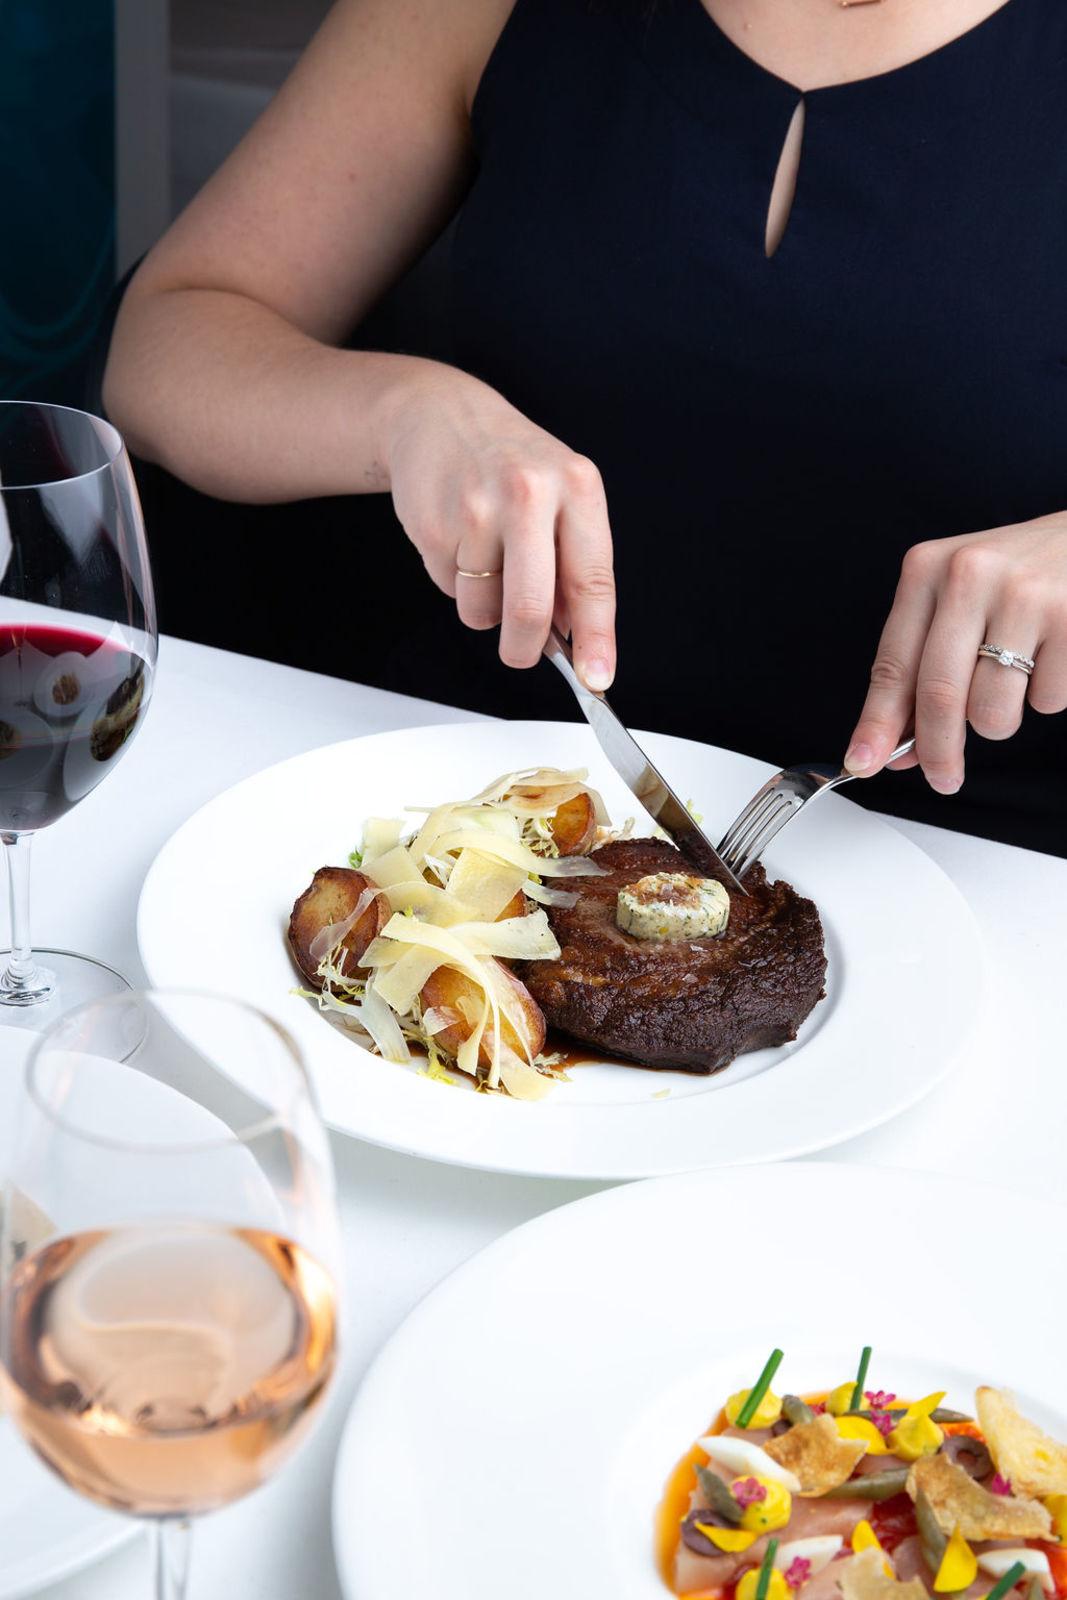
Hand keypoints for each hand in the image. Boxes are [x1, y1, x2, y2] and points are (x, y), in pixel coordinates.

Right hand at [381, 365, 615, 689]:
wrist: (439, 416)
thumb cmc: (511, 464)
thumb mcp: (561, 498)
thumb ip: (573, 566)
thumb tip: (576, 641)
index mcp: (576, 487)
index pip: (593, 580)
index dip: (596, 639)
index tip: (597, 677)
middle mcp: (529, 493)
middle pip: (530, 608)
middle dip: (526, 648)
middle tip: (523, 653)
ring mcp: (477, 509)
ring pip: (482, 610)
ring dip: (484, 607)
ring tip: (485, 558)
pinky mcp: (434, 525)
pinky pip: (448, 590)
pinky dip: (455, 582)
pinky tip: (458, 540)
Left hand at [845, 514, 1066, 792]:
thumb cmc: (1020, 574)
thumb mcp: (958, 601)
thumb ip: (924, 668)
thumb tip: (900, 746)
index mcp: (927, 569)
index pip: (892, 665)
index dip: (876, 724)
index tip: (863, 762)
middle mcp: (969, 575)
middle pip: (938, 695)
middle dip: (937, 751)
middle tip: (942, 777)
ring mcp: (1023, 595)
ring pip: (991, 710)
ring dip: (998, 721)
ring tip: (1014, 683)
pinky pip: (1046, 701)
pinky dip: (1048, 696)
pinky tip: (1053, 657)